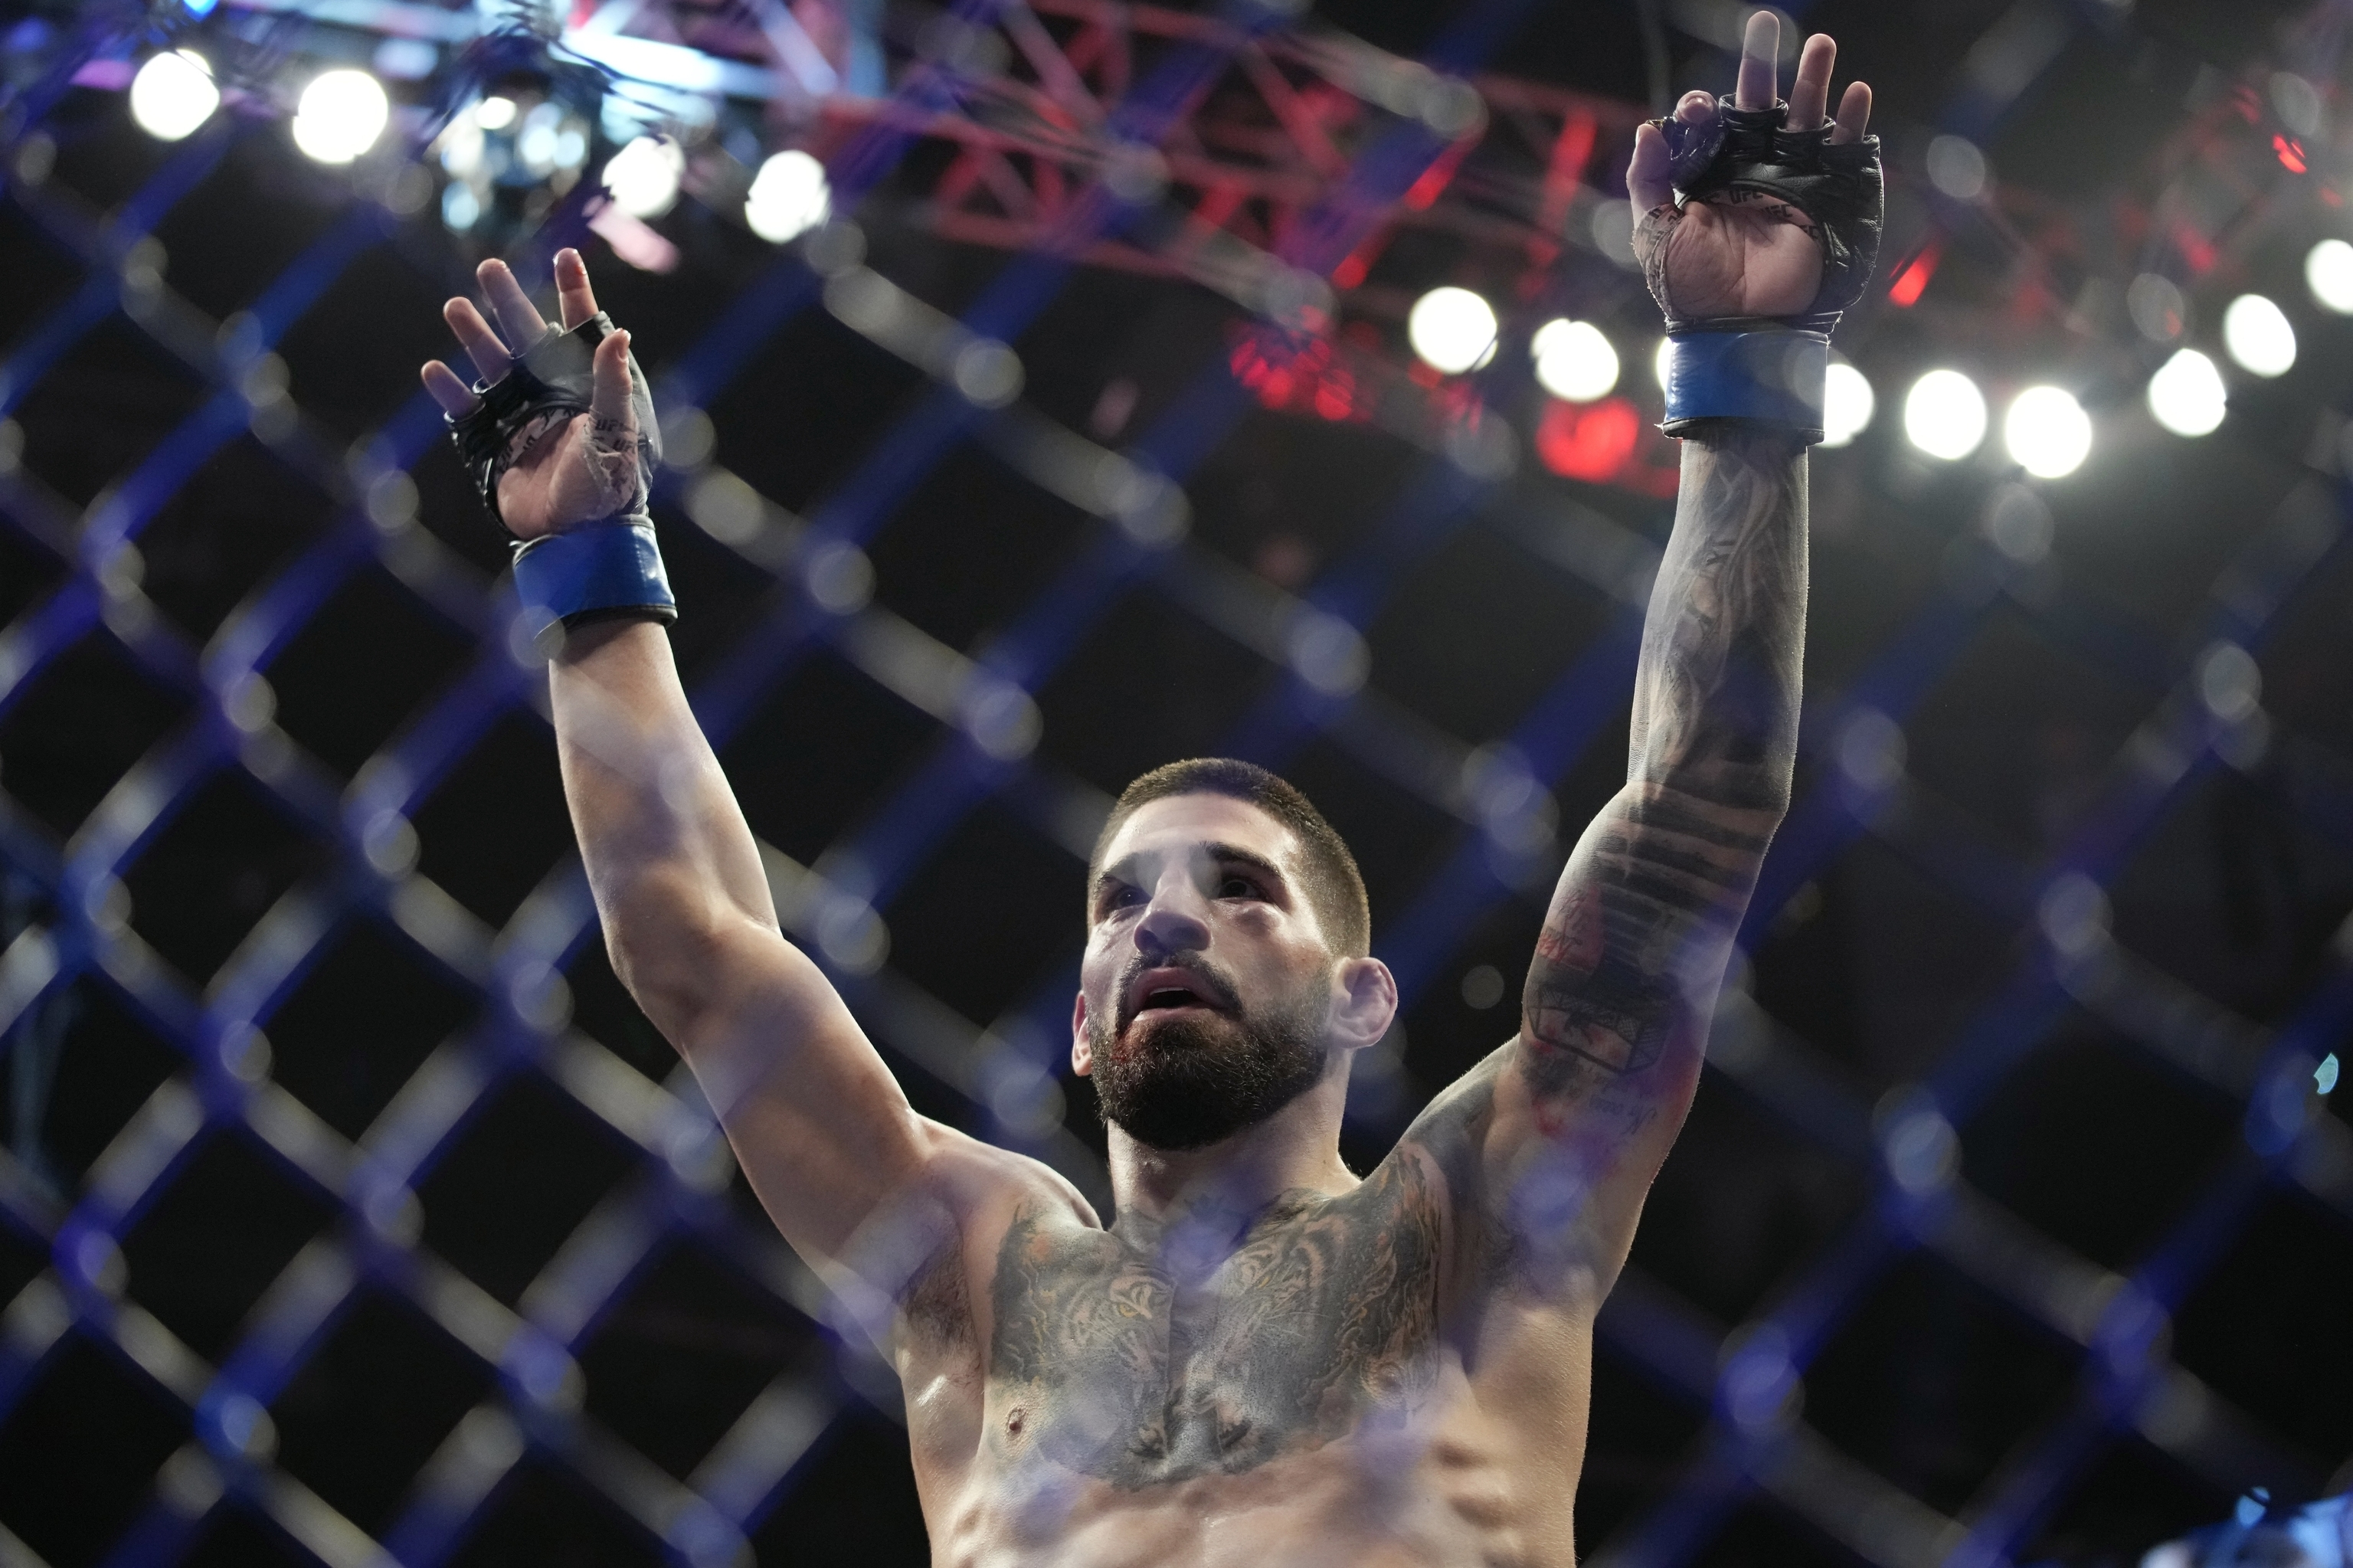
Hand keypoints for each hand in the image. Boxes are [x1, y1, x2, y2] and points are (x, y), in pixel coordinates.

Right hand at [420, 249, 641, 540]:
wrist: (581, 538)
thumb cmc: (611, 485)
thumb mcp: (617, 431)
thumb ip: (613, 382)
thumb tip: (618, 333)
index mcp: (589, 385)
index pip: (582, 329)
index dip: (573, 292)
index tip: (565, 255)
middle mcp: (553, 392)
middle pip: (527, 337)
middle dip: (509, 302)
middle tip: (490, 268)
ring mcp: (521, 414)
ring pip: (493, 365)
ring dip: (474, 336)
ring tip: (456, 306)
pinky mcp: (494, 442)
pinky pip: (466, 411)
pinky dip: (449, 391)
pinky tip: (434, 369)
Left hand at [1627, 13, 1871, 319]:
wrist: (1738, 331)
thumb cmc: (1692, 291)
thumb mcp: (1654, 235)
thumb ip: (1648, 181)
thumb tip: (1649, 127)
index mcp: (1713, 175)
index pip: (1713, 123)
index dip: (1705, 107)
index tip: (1701, 107)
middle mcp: (1756, 170)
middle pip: (1761, 106)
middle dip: (1762, 66)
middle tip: (1764, 22)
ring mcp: (1797, 181)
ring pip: (1806, 118)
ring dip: (1813, 81)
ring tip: (1818, 44)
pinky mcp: (1832, 200)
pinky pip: (1848, 154)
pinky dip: (1854, 123)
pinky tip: (1855, 94)